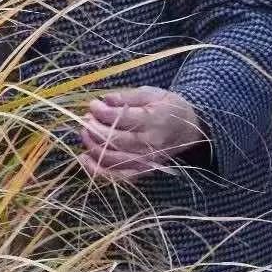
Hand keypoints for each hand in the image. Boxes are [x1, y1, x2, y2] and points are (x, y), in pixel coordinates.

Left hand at [78, 86, 208, 180]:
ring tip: (84, 132)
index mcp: (155, 120)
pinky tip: (84, 158)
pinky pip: (116, 177)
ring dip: (92, 146)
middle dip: (93, 128)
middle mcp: (150, 144)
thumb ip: (127, 96)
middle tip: (86, 118)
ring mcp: (145, 161)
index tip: (93, 104)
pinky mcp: (141, 172)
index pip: (122, 118)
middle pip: (114, 140)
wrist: (188, 130)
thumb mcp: (152, 93)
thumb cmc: (168, 108)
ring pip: (111, 159)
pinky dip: (96, 170)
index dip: (102, 111)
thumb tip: (104, 99)